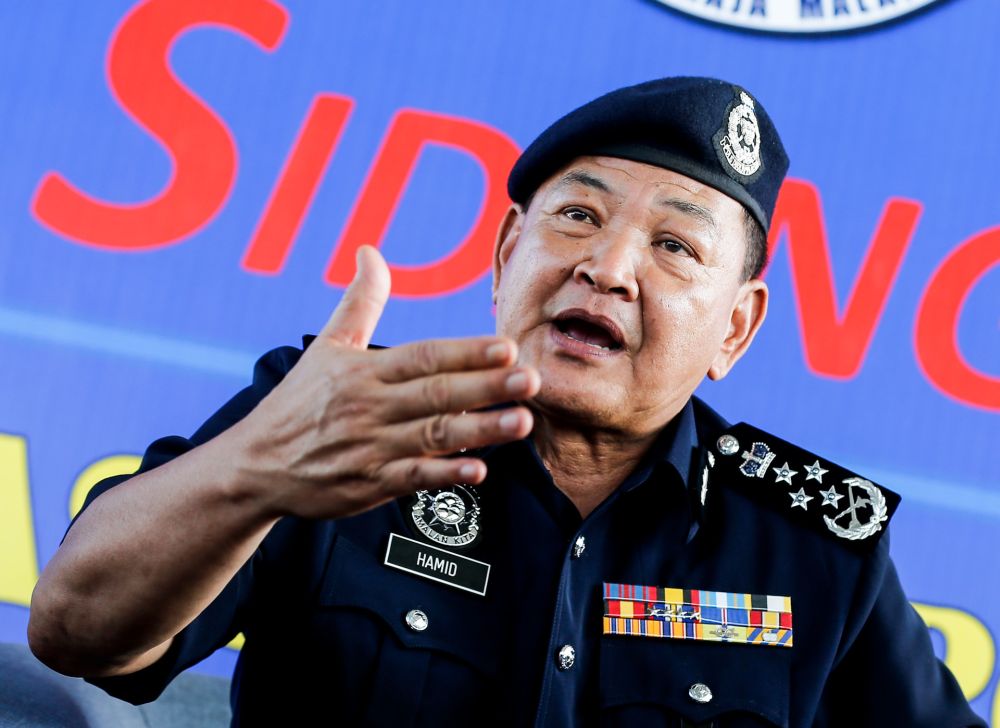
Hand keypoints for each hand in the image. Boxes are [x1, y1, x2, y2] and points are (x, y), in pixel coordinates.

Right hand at [236, 246, 539, 519]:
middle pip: (437, 393)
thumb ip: (359, 302)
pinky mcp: (369, 484)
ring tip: (522, 422)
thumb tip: (371, 251)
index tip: (505, 347)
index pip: (423, 357)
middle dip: (486, 386)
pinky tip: (478, 470)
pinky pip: (413, 479)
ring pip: (433, 436)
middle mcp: (370, 407)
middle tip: (529, 379)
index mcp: (364, 371)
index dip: (465, 351)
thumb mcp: (326, 347)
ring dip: (480, 429)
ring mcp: (371, 447)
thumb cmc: (297, 403)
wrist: (255, 467)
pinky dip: (445, 475)